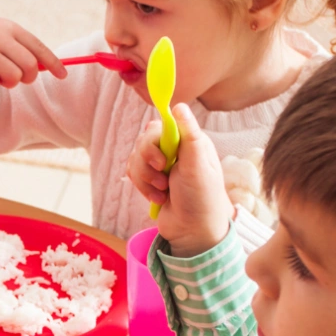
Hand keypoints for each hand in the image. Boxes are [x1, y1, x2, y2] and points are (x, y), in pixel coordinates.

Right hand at [0, 16, 65, 90]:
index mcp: (11, 28)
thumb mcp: (4, 35)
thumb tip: (51, 68)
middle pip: (30, 67)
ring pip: (13, 78)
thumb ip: (26, 49)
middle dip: (28, 77)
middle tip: (19, 78)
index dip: (54, 64)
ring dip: (8, 82)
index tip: (64, 75)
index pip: (39, 48)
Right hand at [126, 103, 231, 256]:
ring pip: (134, 159)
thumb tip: (179, 105)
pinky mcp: (149, 180)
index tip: (162, 159)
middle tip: (164, 176)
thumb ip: (188, 133)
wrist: (194, 231)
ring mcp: (161, 165)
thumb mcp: (198, 163)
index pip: (159, 125)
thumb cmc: (202, 197)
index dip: (154, 141)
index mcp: (188, 140)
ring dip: (145, 178)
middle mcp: (173, 149)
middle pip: (142, 141)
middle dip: (148, 162)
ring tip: (162, 191)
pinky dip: (142, 187)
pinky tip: (157, 197)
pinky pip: (132, 173)